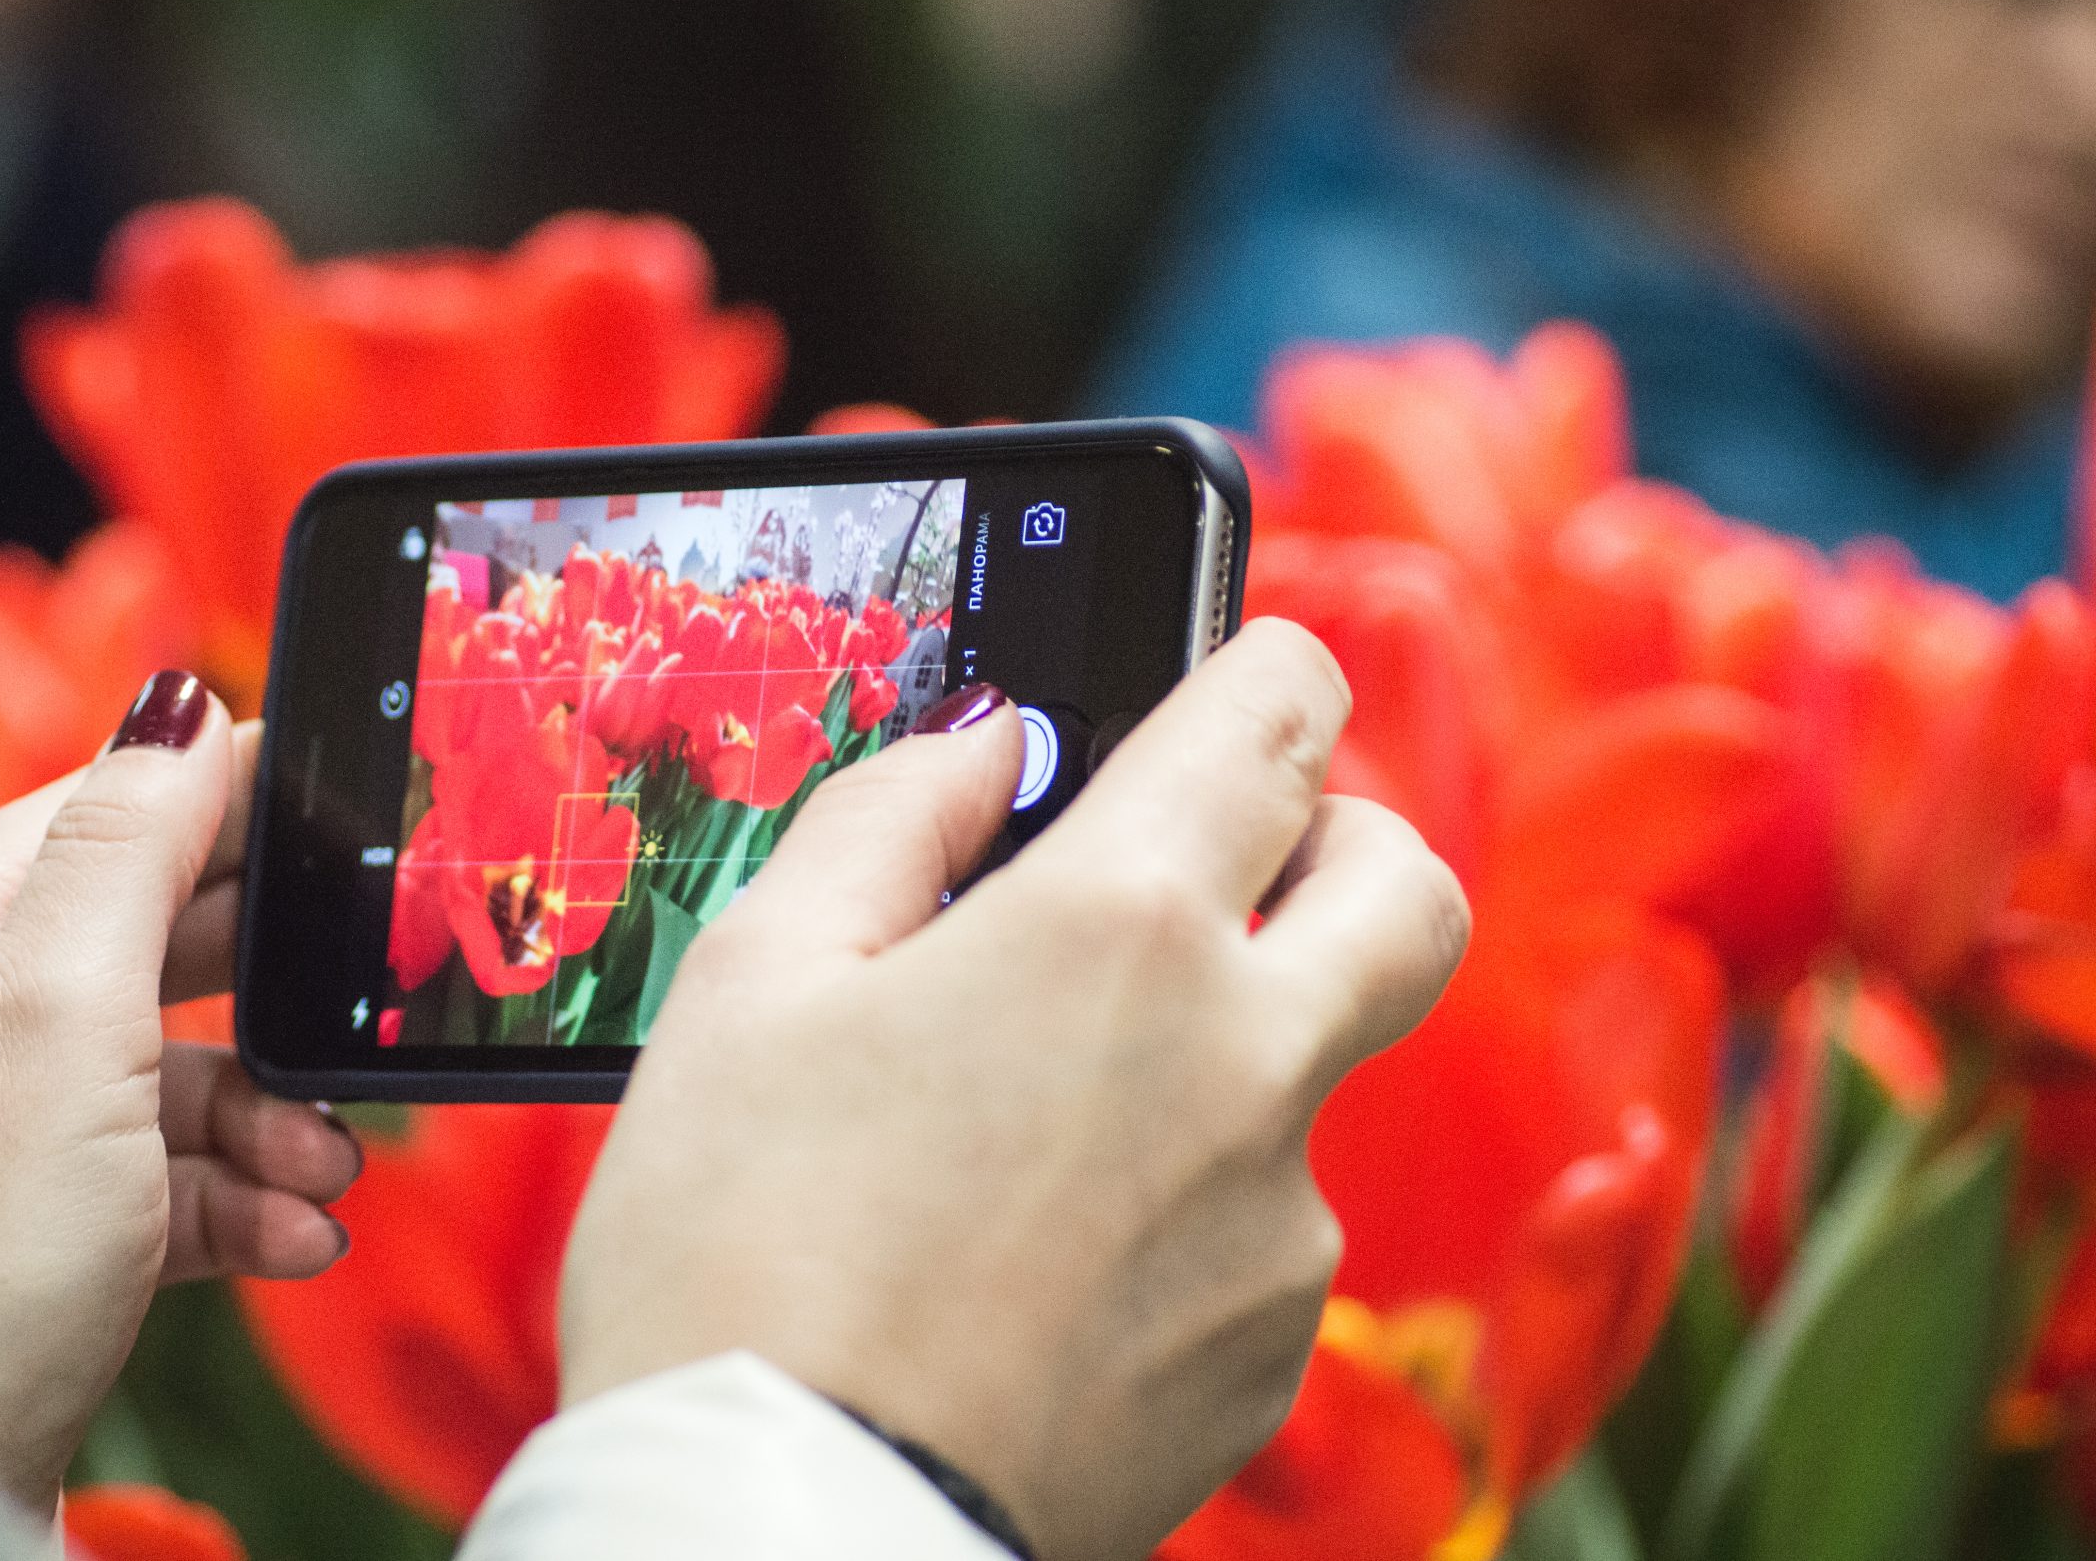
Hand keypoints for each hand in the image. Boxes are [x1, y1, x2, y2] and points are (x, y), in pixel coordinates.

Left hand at [0, 672, 363, 1513]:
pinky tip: (297, 1236)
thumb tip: (176, 702)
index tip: (337, 787)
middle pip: (152, 948)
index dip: (219, 795)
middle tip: (364, 999)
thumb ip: (126, 850)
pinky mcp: (40, 1237)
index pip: (97, 815)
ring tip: (326, 1171)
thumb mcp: (60, 1017)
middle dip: (271, 991)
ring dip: (275, 1118)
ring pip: (178, 1078)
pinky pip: (169, 1182)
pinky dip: (245, 1201)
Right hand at [558, 620, 1469, 1560]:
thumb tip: (985, 750)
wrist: (780, 1526)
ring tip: (1029, 1129)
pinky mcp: (1270, 1354)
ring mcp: (1279, 1224)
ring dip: (1220, 1056)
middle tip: (1235, 866)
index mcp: (1119, 928)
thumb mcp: (755, 980)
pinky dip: (1186, 1209)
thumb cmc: (734, 1243)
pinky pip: (1262, 1232)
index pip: (1279, 716)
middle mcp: (1243, 1060)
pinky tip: (1042, 1259)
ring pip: (1312, 1077)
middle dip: (1345, 839)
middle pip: (1407, 885)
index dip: (1266, 666)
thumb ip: (888, 819)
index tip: (1244, 673)